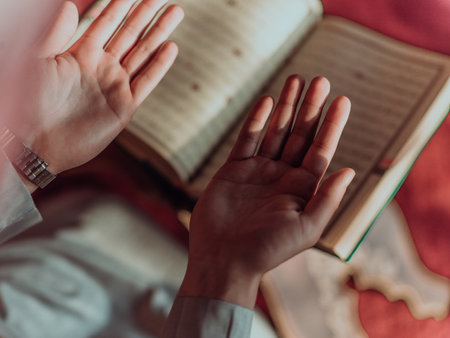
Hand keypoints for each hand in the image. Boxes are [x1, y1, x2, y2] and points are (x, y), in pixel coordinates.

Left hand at [13, 0, 182, 189]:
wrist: (36, 143)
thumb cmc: (29, 103)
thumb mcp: (37, 61)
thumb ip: (54, 33)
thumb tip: (67, 3)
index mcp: (81, 54)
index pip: (106, 23)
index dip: (121, 6)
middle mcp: (101, 68)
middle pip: (130, 35)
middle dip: (146, 15)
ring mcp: (115, 87)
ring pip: (143, 54)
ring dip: (159, 34)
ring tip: (175, 13)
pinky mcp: (124, 108)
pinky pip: (146, 82)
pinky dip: (159, 66)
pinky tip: (170, 48)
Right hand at [179, 76, 354, 307]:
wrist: (224, 259)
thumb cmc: (268, 250)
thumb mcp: (306, 228)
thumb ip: (327, 199)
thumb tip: (349, 170)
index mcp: (303, 189)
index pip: (321, 150)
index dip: (332, 125)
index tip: (342, 100)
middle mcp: (283, 176)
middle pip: (300, 134)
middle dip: (311, 108)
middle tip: (321, 80)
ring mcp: (258, 171)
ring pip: (275, 131)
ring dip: (286, 106)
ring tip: (297, 79)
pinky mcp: (234, 170)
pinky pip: (247, 139)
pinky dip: (256, 120)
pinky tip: (267, 101)